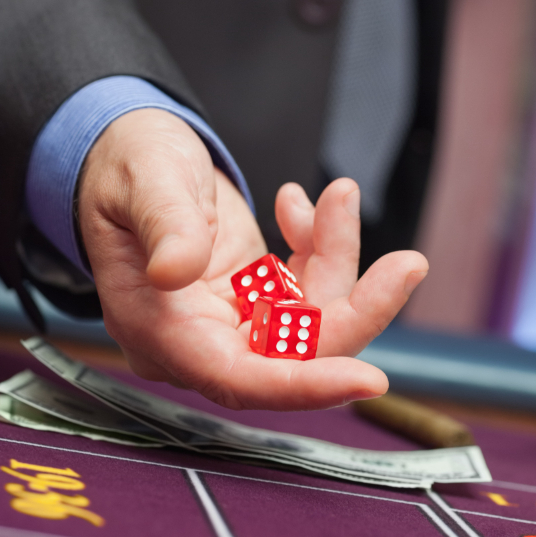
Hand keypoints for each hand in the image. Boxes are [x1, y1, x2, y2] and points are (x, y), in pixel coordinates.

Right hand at [79, 109, 427, 409]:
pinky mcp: (255, 297)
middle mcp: (198, 338)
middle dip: (356, 309)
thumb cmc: (127, 165)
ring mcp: (230, 319)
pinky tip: (299, 205)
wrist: (129, 152)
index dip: (302, 385)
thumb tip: (176, 272)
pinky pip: (308, 289)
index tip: (366, 380)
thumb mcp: (145, 181)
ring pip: (312, 318)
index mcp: (158, 327)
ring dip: (338, 257)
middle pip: (294, 354)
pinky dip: (320, 246)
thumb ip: (165, 226)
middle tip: (408, 264)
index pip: (236, 378)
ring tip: (339, 195)